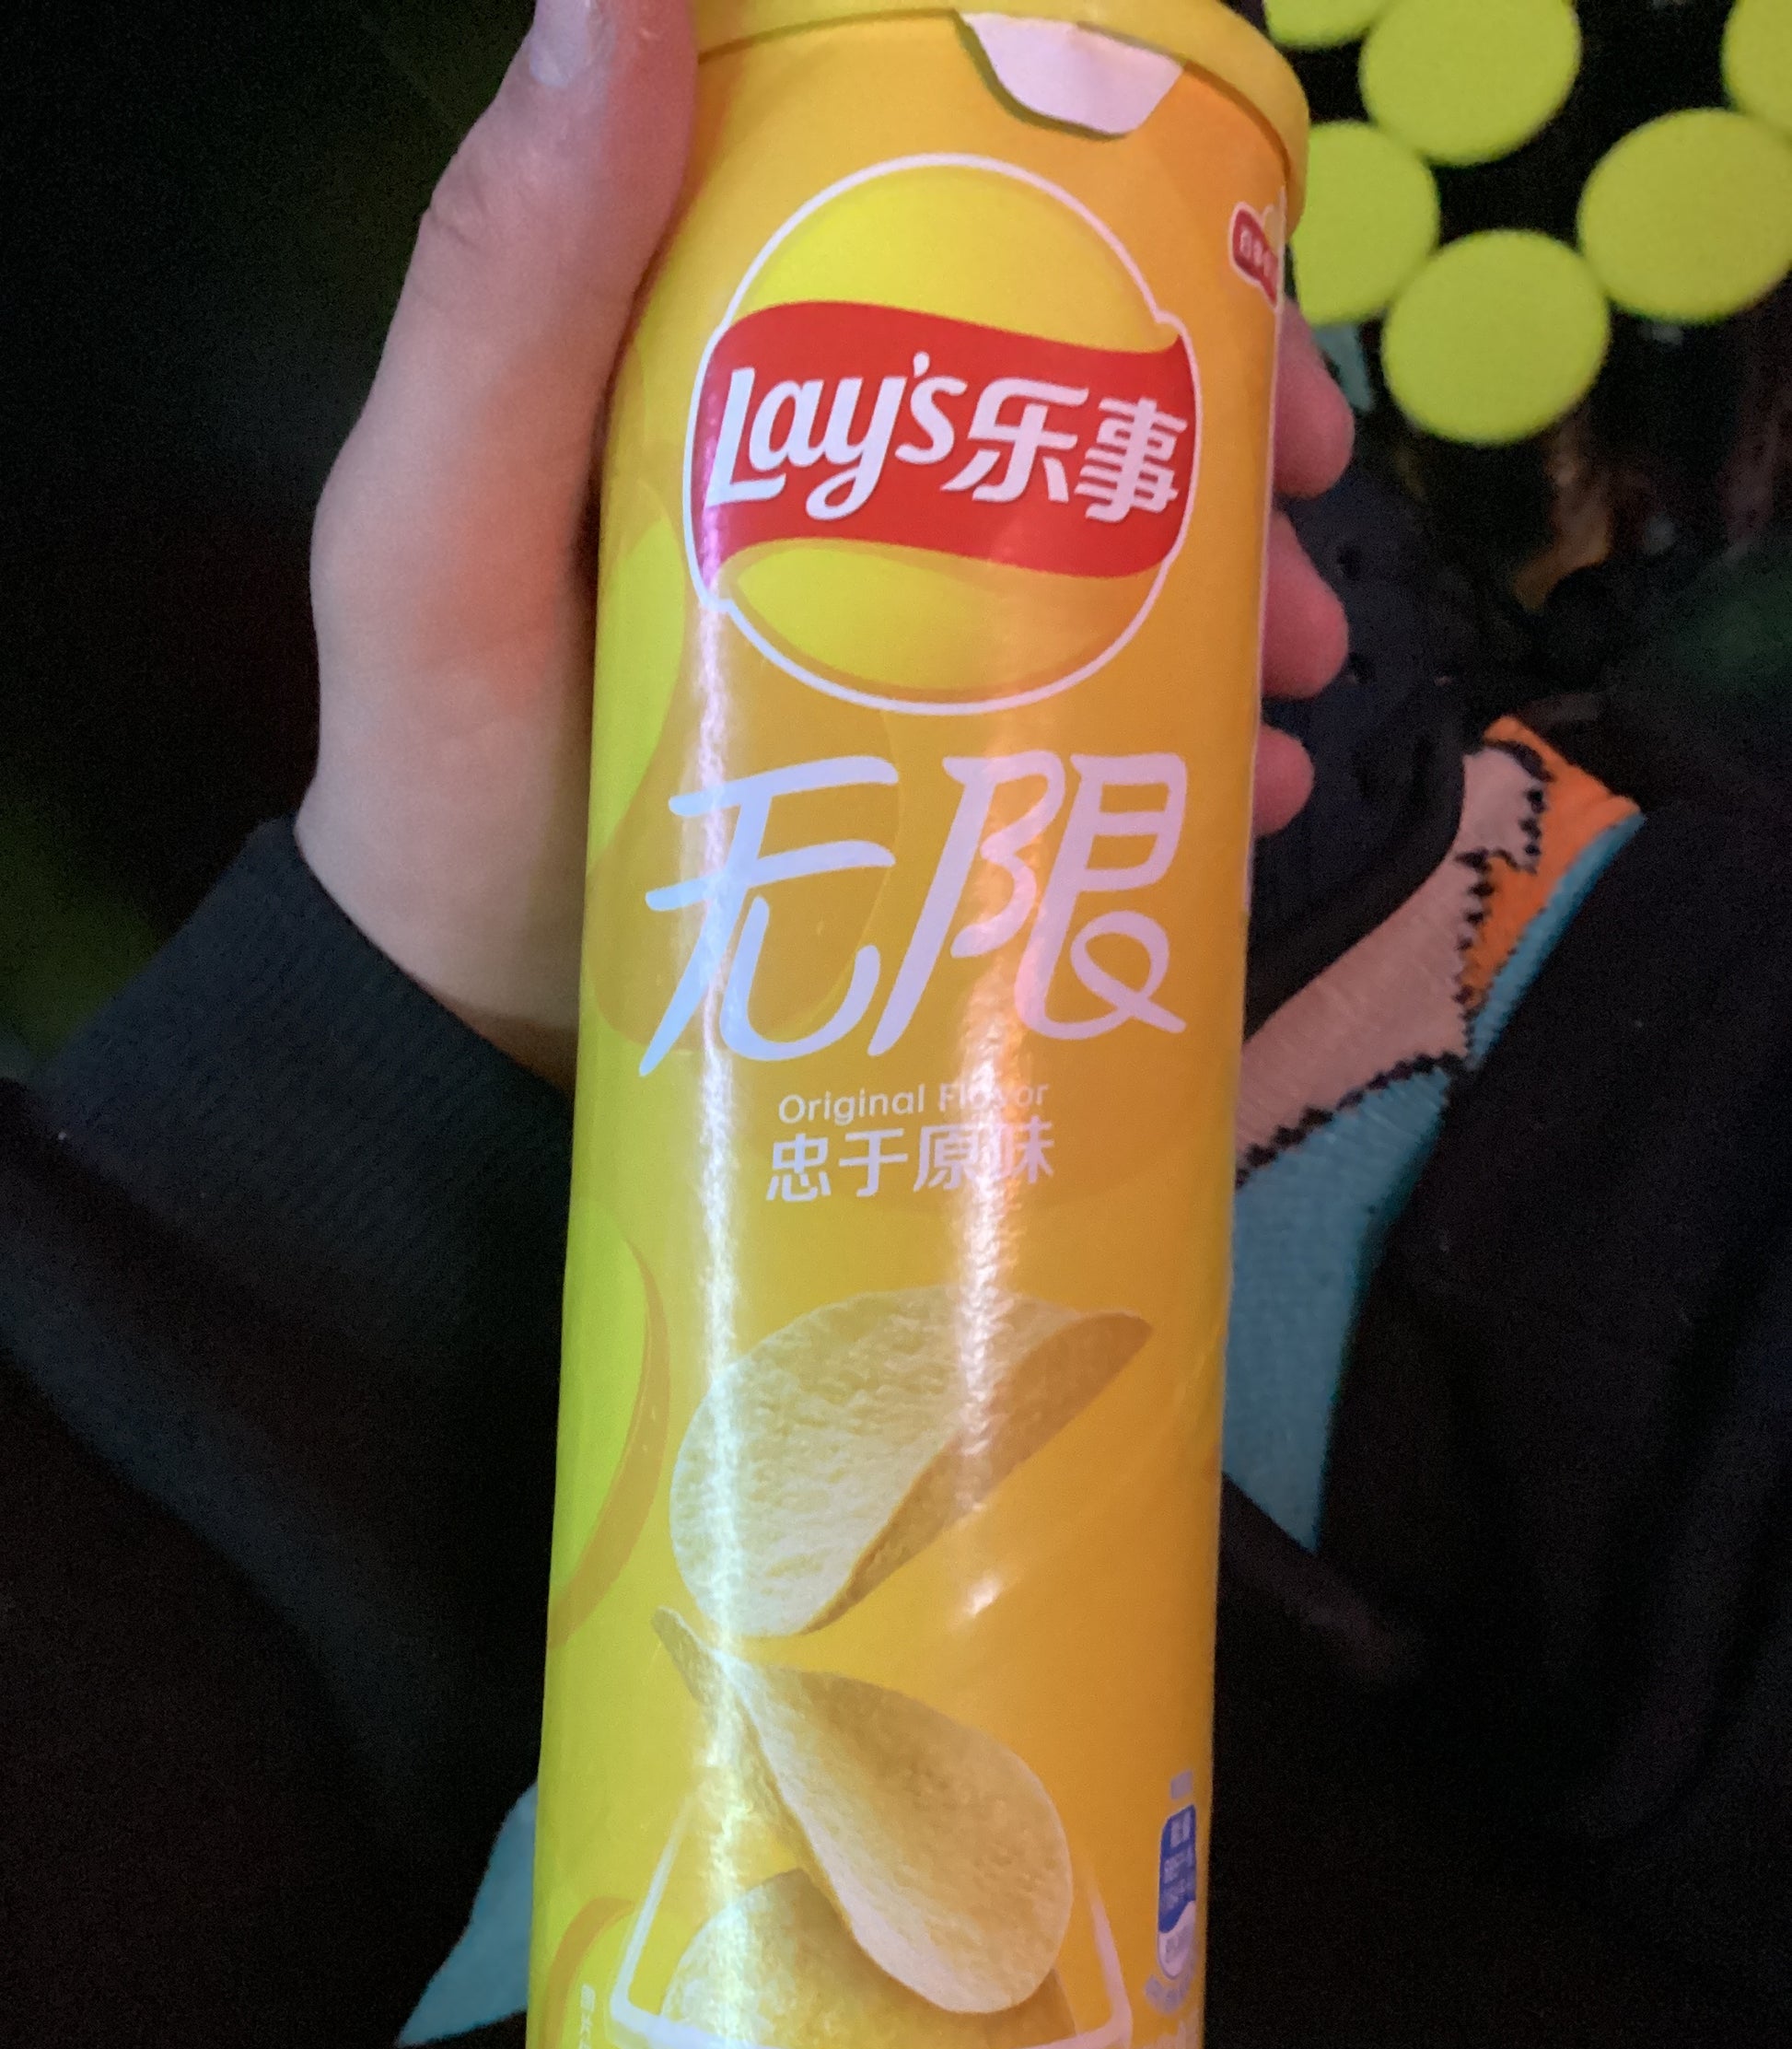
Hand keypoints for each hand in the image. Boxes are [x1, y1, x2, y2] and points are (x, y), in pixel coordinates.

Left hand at [297, 0, 1351, 1089]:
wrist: (477, 1037)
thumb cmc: (450, 772)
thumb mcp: (441, 527)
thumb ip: (510, 281)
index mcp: (726, 358)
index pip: (941, 217)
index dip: (1110, 218)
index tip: (1227, 280)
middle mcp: (834, 473)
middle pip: (1069, 395)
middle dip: (1221, 434)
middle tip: (1315, 514)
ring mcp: (898, 632)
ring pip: (1116, 560)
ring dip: (1246, 596)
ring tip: (1307, 684)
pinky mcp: (939, 772)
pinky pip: (1106, 728)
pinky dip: (1200, 749)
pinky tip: (1262, 796)